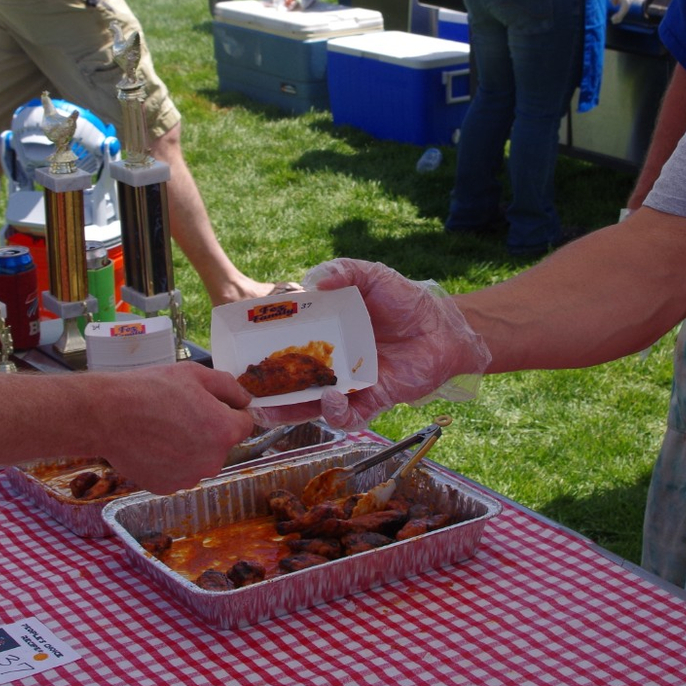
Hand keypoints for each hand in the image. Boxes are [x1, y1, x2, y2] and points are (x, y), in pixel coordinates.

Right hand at [93, 365, 252, 492]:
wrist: (108, 414)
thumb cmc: (150, 390)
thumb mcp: (195, 374)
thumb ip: (229, 387)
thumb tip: (245, 400)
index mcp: (224, 431)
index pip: (244, 423)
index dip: (228, 410)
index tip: (208, 404)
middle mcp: (212, 461)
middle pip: (222, 444)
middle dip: (208, 430)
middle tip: (180, 412)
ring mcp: (189, 477)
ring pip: (199, 459)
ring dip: (189, 447)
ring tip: (162, 428)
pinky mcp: (167, 487)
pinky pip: (178, 471)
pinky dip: (169, 461)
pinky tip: (152, 444)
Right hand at [252, 259, 491, 430]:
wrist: (444, 327)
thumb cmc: (407, 301)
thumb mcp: (372, 277)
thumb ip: (344, 270)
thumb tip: (314, 280)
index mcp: (326, 335)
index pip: (288, 346)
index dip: (265, 352)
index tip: (241, 353)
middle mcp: (333, 363)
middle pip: (292, 383)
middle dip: (267, 392)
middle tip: (245, 393)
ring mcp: (351, 385)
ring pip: (312, 406)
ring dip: (290, 410)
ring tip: (270, 409)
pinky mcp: (373, 400)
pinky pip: (348, 415)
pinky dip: (335, 412)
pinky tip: (329, 399)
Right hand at [606, 0, 635, 22]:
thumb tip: (615, 5)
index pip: (625, 5)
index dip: (620, 12)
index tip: (615, 17)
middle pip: (626, 9)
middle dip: (620, 16)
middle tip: (615, 21)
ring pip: (625, 10)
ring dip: (619, 16)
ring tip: (613, 20)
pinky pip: (623, 9)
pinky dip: (619, 14)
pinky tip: (615, 18)